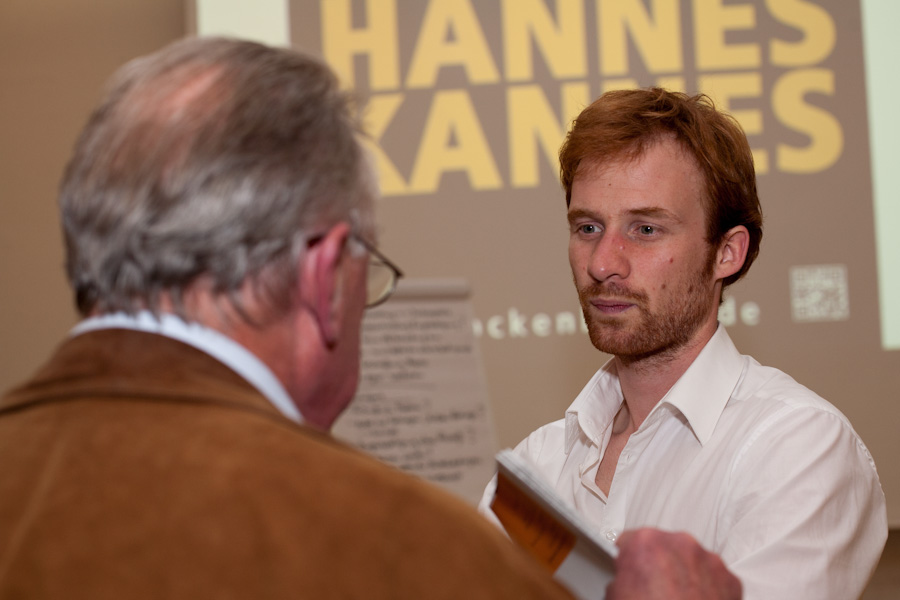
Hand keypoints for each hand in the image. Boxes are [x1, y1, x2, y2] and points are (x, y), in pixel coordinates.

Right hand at [606, 528, 740, 599]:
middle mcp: (679, 543)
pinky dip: (706, 589)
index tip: (628, 568)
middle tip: (651, 591)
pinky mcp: (730, 579)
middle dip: (658, 565)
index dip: (626, 558)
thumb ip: (619, 580)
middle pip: (663, 547)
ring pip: (690, 560)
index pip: (629, 541)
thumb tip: (623, 583)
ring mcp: (708, 560)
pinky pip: (713, 578)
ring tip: (674, 599)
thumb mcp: (615, 597)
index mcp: (645, 542)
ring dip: (683, 575)